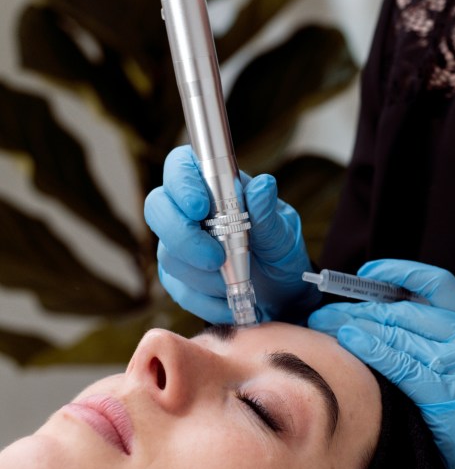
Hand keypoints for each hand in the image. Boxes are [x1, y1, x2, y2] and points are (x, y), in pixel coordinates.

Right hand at [144, 145, 316, 322]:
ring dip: (203, 275)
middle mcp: (187, 210)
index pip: (180, 166)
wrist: (282, 291)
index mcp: (213, 184)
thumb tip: (263, 186)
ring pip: (169, 254)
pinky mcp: (177, 276)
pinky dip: (204, 300)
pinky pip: (177, 288)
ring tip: (237, 281)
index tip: (200, 207)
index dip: (182, 184)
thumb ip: (269, 212)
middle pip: (158, 208)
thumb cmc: (279, 250)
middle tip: (216, 258)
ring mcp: (177, 243)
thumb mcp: (283, 232)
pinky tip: (227, 301)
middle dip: (182, 236)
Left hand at [308, 258, 454, 468]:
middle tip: (328, 307)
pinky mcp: (444, 394)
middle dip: (360, 306)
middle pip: (405, 310)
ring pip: (397, 333)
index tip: (368, 272)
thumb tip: (380, 311)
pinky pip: (399, 363)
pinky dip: (370, 348)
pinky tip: (348, 341)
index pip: (437, 284)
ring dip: (355, 324)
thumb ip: (437, 335)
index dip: (400, 272)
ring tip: (327, 323)